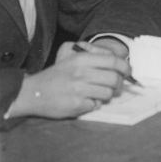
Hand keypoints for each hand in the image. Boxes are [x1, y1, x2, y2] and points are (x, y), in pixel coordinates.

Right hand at [7, 42, 127, 119]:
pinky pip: (96, 105)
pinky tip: (85, 100)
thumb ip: (95, 56)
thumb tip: (120, 61)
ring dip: (107, 95)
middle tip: (117, 86)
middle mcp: (81, 73)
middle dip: (119, 84)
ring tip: (98, 94)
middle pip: (115, 78)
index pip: (114, 61)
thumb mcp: (72, 58)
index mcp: (81, 59)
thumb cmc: (56, 75)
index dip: (125, 67)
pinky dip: (94, 104)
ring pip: (108, 93)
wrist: (32, 93)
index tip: (128, 71)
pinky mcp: (76, 105)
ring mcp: (79, 90)